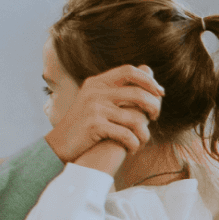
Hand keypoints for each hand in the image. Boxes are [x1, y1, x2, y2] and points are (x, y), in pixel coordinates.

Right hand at [45, 65, 162, 162]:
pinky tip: (132, 148)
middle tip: (154, 117)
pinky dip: (134, 144)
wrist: (58, 145)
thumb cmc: (84, 126)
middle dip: (154, 106)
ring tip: (141, 140)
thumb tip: (149, 70)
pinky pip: (127, 135)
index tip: (160, 93)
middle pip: (138, 93)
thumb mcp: (97, 101)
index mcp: (97, 82)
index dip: (149, 81)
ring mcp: (94, 108)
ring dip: (144, 133)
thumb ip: (119, 88)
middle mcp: (95, 92)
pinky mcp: (94, 126)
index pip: (130, 71)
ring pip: (135, 118)